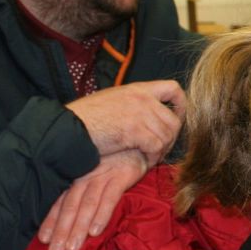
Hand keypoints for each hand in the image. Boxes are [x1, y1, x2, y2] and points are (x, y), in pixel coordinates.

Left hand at [38, 149, 148, 249]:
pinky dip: (102, 215)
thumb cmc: (114, 164)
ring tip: (72, 247)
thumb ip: (82, 194)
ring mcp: (102, 176)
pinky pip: (110, 198)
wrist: (137, 145)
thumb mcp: (94, 175)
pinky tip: (96, 231)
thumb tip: (69, 221)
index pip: (60, 202)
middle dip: (62, 230)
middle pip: (70, 206)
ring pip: (87, 205)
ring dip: (79, 227)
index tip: (44, 240)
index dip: (51, 220)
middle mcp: (86, 177)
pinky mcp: (120, 176)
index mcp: (77, 178)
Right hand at [66, 80, 186, 159]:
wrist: (69, 128)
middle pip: (173, 120)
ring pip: (167, 136)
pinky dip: (153, 157)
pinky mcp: (135, 130)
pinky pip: (156, 147)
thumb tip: (149, 117)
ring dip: (161, 151)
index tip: (177, 118)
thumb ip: (133, 105)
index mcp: (137, 89)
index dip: (181, 105)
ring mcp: (140, 113)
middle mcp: (142, 98)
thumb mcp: (113, 101)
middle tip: (160, 150)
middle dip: (170, 139)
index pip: (173, 88)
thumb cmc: (86, 118)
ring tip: (150, 157)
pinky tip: (144, 161)